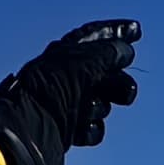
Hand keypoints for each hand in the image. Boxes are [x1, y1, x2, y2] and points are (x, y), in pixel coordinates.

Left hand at [0, 17, 140, 164]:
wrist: (27, 134)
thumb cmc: (48, 94)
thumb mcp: (81, 64)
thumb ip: (106, 54)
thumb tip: (124, 51)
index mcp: (63, 54)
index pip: (94, 36)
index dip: (115, 31)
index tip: (136, 30)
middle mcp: (64, 77)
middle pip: (105, 72)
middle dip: (116, 81)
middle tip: (120, 92)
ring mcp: (67, 104)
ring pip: (102, 101)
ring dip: (100, 106)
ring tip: (88, 111)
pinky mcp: (68, 129)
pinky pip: (93, 126)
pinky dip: (91, 128)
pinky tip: (81, 128)